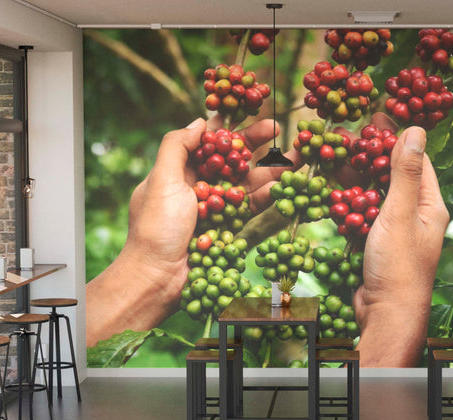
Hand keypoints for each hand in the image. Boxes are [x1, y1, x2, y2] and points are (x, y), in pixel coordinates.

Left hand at [86, 116, 284, 346]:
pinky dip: (269, 196)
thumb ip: (177, 146)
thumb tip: (201, 121)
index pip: (208, 141)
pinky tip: (287, 185)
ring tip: (296, 157)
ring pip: (247, 182)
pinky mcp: (229, 228)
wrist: (158, 277)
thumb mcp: (161, 179)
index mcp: (179, 171)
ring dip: (271, 168)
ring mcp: (216, 207)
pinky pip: (251, 207)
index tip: (251, 110)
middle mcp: (198, 186)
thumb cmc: (156, 227)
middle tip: (280, 128)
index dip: (230, 126)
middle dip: (256, 144)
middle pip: (232, 159)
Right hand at [353, 127, 449, 366]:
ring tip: (337, 158)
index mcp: (431, 206)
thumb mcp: (401, 213)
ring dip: (358, 178)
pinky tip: (335, 192)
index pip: (416, 160)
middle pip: (393, 176)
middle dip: (372, 156)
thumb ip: (405, 172)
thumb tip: (416, 130)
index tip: (376, 116)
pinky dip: (351, 203)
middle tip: (348, 136)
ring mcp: (397, 232)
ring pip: (376, 195)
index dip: (396, 137)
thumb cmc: (398, 266)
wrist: (384, 316)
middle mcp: (418, 217)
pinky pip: (365, 217)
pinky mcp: (378, 246)